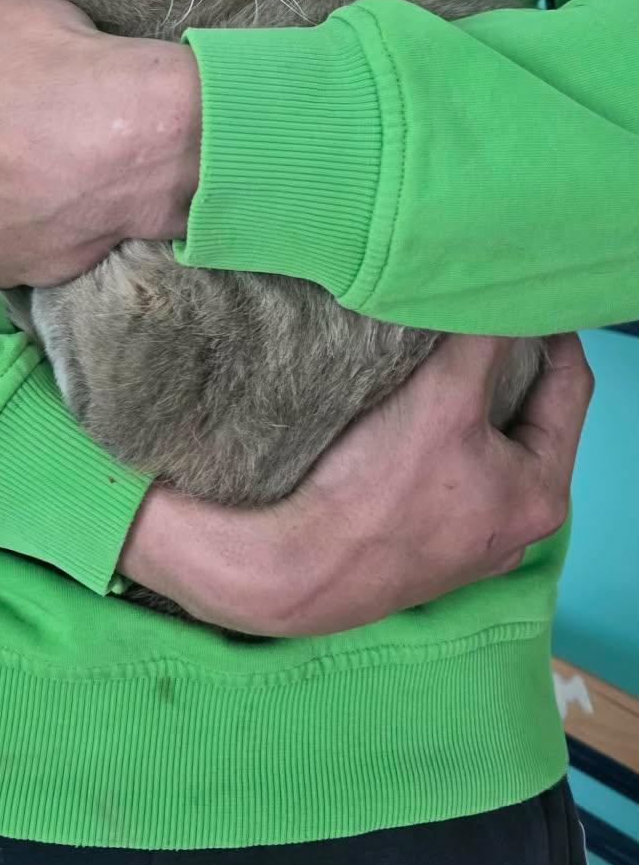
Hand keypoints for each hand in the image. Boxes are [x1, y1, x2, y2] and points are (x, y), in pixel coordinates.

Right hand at [119, 333, 593, 635]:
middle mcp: (515, 528)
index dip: (550, 330)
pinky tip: (400, 422)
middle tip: (474, 322)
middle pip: (528, 421)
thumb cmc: (375, 491)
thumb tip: (503, 293)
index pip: (570, 386)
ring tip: (434, 365)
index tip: (520, 293)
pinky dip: (434, 443)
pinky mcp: (422, 551)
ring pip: (484, 451)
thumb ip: (486, 336)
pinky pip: (446, 479)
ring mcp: (468, 545)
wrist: (294, 571)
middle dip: (505, 369)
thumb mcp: (444, 394)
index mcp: (541, 494)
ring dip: (467, 406)